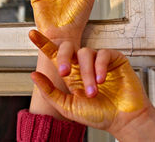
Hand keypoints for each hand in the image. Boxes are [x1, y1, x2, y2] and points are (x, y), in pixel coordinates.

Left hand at [29, 30, 149, 134]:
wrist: (123, 120)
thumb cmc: (98, 114)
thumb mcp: (68, 106)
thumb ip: (50, 91)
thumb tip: (33, 75)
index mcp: (71, 73)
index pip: (55, 54)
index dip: (43, 43)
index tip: (32, 33)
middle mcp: (83, 64)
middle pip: (68, 48)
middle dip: (63, 58)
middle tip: (64, 73)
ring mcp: (98, 60)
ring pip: (85, 53)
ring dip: (87, 73)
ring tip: (93, 91)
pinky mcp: (113, 58)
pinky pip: (102, 54)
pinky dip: (100, 66)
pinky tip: (102, 79)